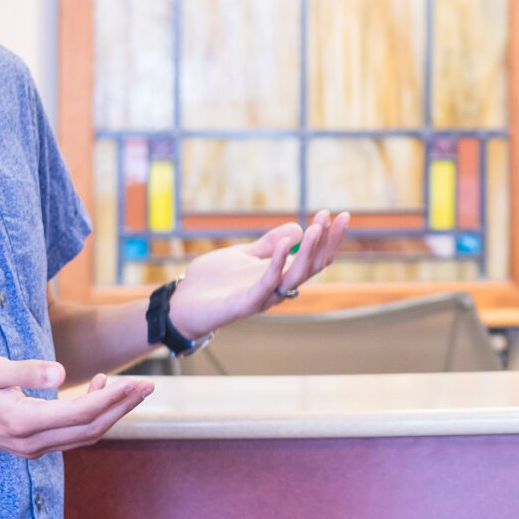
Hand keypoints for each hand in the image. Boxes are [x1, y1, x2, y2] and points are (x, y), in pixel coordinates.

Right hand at [0, 354, 153, 456]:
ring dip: (111, 414)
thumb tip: (61, 372)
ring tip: (132, 388)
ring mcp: (33, 448)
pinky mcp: (33, 445)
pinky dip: (92, 416)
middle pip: (91, 430)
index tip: (134, 382)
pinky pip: (72, 435)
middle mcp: (31, 442)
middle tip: (148, 385)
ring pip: (84, 436)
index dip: (111, 399)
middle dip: (122, 408)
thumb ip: (25, 371)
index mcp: (23, 422)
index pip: (81, 414)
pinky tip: (98, 390)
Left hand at [167, 210, 351, 340]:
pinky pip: (266, 284)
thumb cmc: (212, 282)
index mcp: (278, 275)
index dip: (326, 238)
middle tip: (337, 217)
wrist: (182, 304)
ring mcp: (262, 297)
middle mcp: (276, 287)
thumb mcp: (243, 255)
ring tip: (316, 228)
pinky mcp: (244, 304)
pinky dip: (278, 264)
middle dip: (326, 242)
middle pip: (312, 267)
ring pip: (296, 276)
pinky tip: (285, 243)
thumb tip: (297, 227)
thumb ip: (268, 245)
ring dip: (309, 251)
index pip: (312, 258)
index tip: (335, 214)